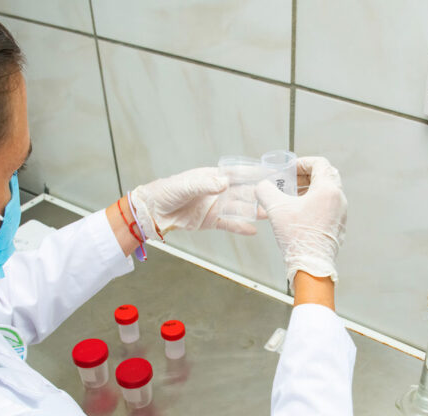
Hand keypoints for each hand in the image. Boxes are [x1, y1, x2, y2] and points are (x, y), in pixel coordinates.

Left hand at [130, 167, 256, 236]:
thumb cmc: (167, 191)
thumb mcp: (186, 185)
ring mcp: (215, 206)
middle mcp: (217, 191)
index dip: (251, 173)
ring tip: (267, 214)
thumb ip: (206, 185)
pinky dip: (240, 227)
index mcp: (212, 177)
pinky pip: (229, 223)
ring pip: (238, 209)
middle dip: (257, 194)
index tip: (268, 173)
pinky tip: (252, 230)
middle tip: (274, 196)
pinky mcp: (211, 221)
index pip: (236, 173)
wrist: (153, 211)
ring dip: (252, 211)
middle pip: (241, 192)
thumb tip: (224, 183)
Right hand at [255, 156, 346, 284]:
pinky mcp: (338, 227)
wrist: (311, 266)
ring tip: (293, 197)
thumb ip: (266, 190)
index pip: (319, 163)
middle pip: (326, 176)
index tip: (290, 169)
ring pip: (328, 192)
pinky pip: (329, 208)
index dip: (302, 162)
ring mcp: (341, 214)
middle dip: (306, 176)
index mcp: (328, 190)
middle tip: (291, 181)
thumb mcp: (276, 208)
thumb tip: (262, 186)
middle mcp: (339, 200)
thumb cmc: (298, 238)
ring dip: (310, 190)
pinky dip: (315, 204)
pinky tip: (300, 214)